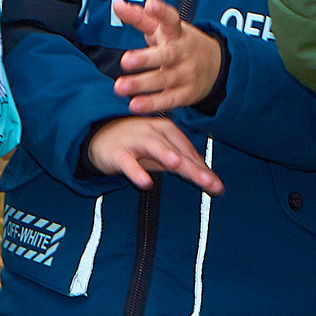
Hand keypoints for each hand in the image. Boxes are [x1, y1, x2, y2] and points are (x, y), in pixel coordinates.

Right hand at [83, 115, 223, 194]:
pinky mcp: (118, 153)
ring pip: (153, 147)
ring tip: (178, 165)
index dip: (202, 167)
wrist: (98, 136)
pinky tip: (145, 183)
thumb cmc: (135, 145)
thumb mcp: (160, 153)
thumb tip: (208, 178)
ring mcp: (134, 140)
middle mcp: (152, 131)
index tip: (217, 186)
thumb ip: (182, 164)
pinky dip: (136, 172)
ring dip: (166, 155)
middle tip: (210, 183)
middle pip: (176, 149)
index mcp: (166, 129)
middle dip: (194, 167)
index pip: (188, 149)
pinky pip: (128, 163)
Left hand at [109, 0, 222, 113]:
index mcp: (176, 32)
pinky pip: (168, 99)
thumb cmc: (178, 43)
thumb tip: (116, 5)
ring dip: (141, 84)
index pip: (171, 19)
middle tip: (125, 60)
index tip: (151, 5)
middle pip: (165, 55)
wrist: (215, 66)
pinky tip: (134, 105)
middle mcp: (182, 52)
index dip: (161, 12)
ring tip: (120, 87)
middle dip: (145, 58)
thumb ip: (139, 17)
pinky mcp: (186, 94)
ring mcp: (186, 74)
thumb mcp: (163, 28)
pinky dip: (152, 103)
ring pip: (163, 79)